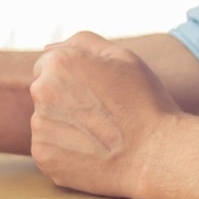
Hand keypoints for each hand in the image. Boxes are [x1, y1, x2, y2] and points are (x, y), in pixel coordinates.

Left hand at [29, 31, 180, 198]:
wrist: (158, 156)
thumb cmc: (145, 103)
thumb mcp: (122, 57)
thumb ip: (82, 43)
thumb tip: (48, 49)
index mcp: (59, 63)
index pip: (47, 66)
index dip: (73, 79)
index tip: (96, 95)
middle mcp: (42, 91)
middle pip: (44, 93)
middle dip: (65, 101)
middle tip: (100, 116)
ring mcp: (40, 126)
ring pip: (45, 121)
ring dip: (64, 126)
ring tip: (98, 135)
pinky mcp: (43, 156)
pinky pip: (47, 148)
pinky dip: (63, 151)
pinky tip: (91, 154)